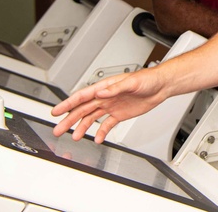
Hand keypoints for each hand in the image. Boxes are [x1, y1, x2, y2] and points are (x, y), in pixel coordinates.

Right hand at [51, 68, 168, 142]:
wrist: (161, 86)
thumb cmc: (148, 79)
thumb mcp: (132, 82)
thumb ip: (115, 88)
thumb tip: (100, 94)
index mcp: (105, 87)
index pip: (82, 96)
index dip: (68, 104)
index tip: (56, 111)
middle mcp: (105, 97)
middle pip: (83, 109)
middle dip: (69, 119)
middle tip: (58, 129)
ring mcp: (111, 106)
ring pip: (91, 118)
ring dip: (82, 127)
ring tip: (75, 137)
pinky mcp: (119, 114)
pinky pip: (107, 124)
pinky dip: (101, 132)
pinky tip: (98, 139)